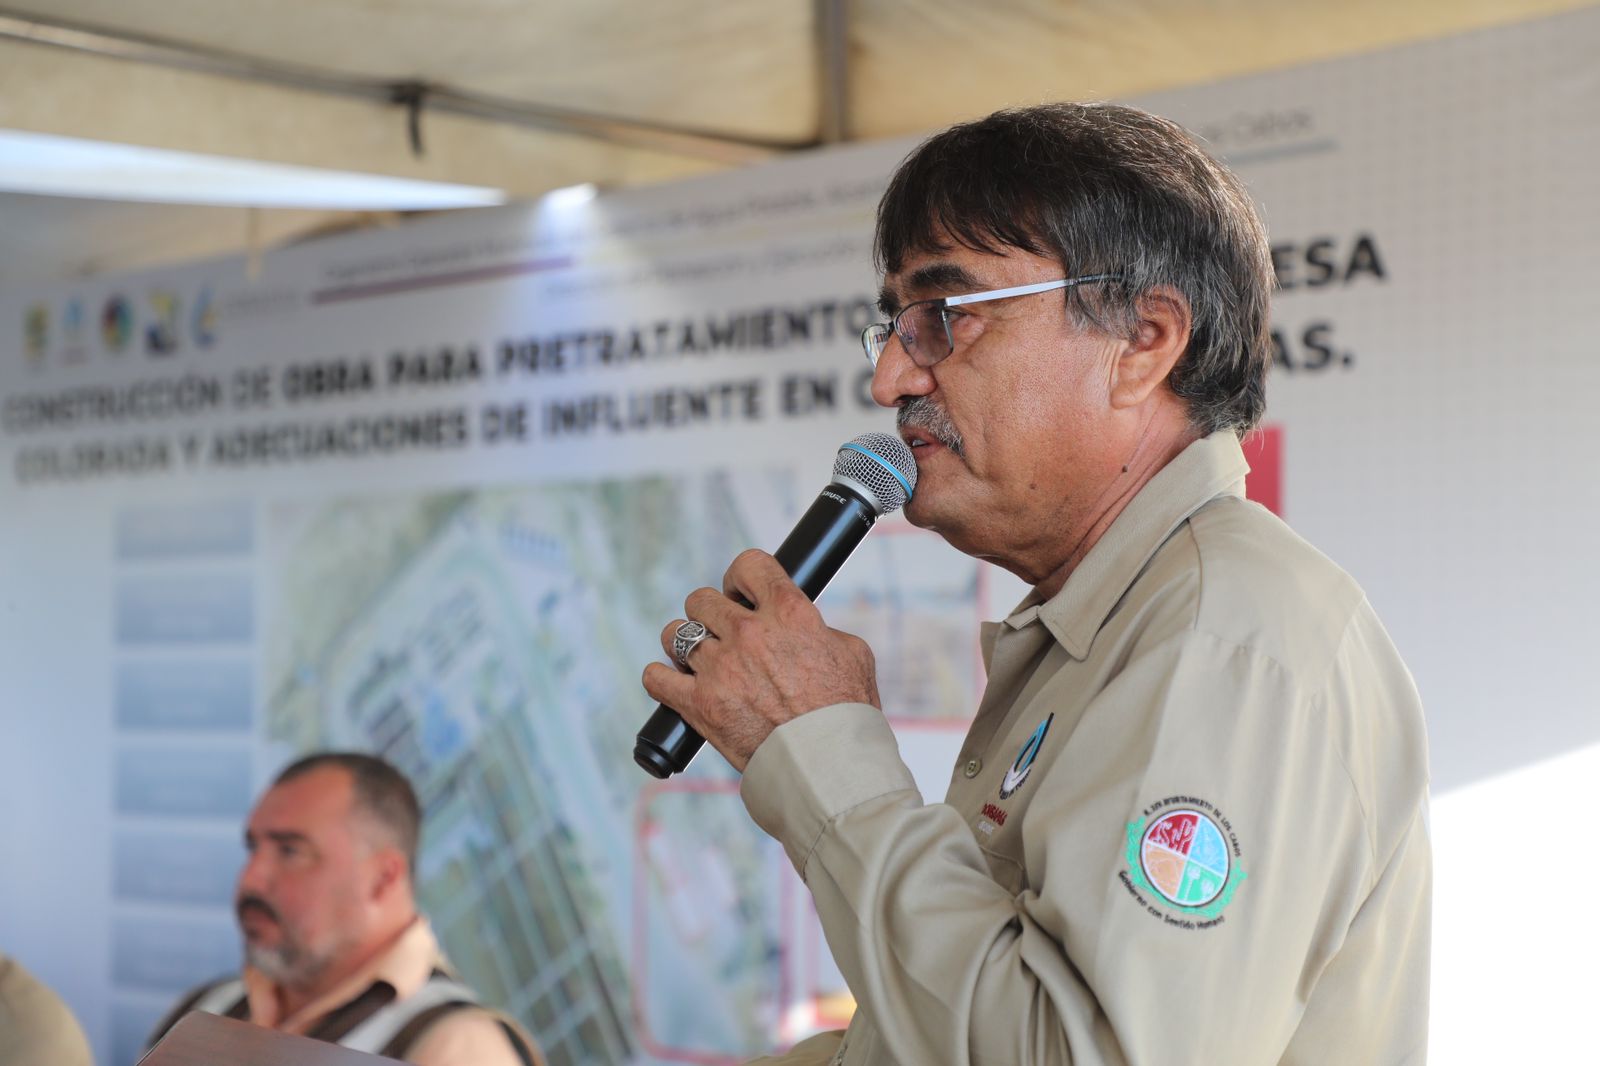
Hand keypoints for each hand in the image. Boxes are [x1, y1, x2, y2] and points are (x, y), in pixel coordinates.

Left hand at [641, 549, 880, 771]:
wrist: (830, 766)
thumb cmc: (847, 713)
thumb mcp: (852, 654)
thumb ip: (820, 629)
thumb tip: (804, 628)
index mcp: (788, 613)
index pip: (749, 564)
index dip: (741, 577)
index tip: (741, 593)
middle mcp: (749, 634)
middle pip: (702, 599)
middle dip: (711, 613)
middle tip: (723, 634)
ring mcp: (720, 669)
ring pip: (674, 633)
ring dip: (683, 643)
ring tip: (698, 659)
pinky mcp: (699, 704)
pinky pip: (656, 678)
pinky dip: (661, 678)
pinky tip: (673, 681)